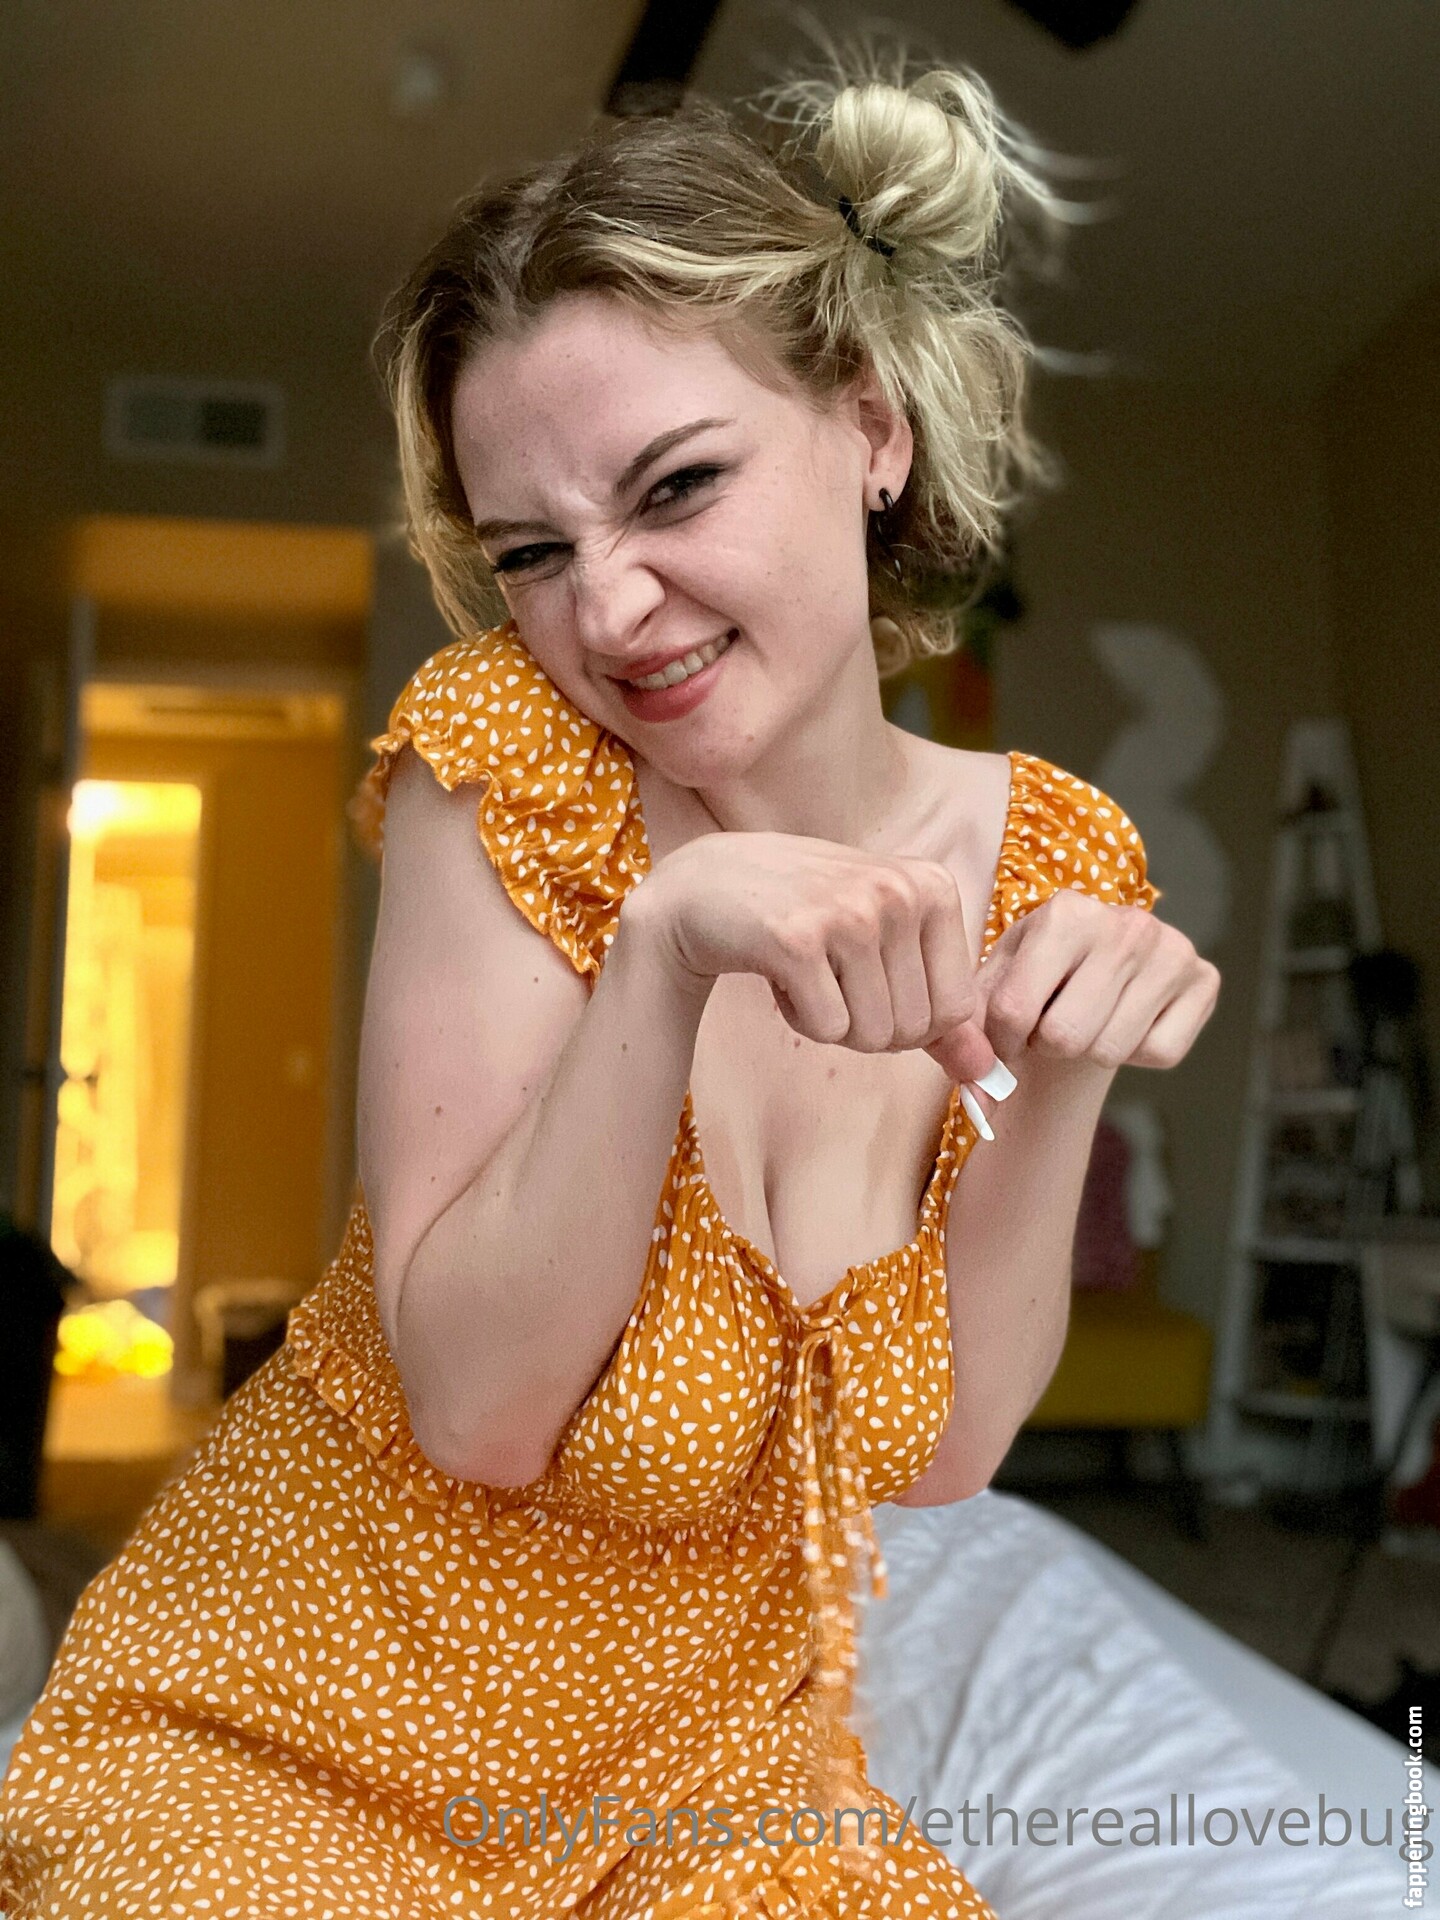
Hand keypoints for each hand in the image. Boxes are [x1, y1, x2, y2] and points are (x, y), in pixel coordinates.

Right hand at [622, 830, 1000, 1082]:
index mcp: (934, 886)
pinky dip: (800, 1018)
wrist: (708, 887)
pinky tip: (781, 971)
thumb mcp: (884, 947)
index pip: (957, 1009)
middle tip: (831, 978)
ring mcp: (848, 912)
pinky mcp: (797, 940)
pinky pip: (828, 1028)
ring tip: (807, 971)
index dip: (910, 1020)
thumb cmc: (807, 917)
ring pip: (872, 1034)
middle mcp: (898, 891)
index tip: (870, 980)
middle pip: (913, 1028)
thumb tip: (985, 1072)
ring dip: (831, 1022)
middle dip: (867, 1024)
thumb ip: (938, 1011)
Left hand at [949, 890, 1219, 1092]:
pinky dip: (1136, 1053)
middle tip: (1052, 1024)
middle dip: (1048, 1046)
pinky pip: (1160, 1053)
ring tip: (1086, 1019)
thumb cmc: (1033, 982)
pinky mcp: (1205, 981)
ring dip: (1089, 1050)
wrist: (1089, 975)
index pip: (1015, 1010)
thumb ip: (971, 1038)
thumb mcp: (993, 989)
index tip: (1008, 1034)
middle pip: (1065, 1037)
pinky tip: (1126, 1019)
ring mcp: (1173, 950)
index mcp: (1066, 912)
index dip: (1001, 1042)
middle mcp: (1126, 924)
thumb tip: (980, 1106)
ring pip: (1111, 1050)